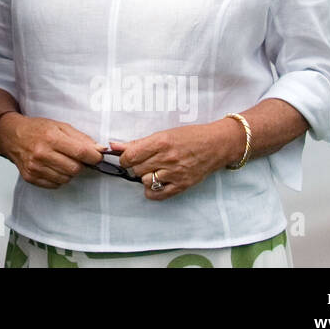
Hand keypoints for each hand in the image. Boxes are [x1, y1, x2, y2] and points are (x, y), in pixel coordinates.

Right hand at [0, 115, 105, 188]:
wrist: (12, 135)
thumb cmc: (37, 129)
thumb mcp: (60, 126)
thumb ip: (81, 138)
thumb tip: (100, 150)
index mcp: (51, 137)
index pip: (81, 152)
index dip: (94, 156)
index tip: (97, 156)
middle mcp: (42, 153)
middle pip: (75, 169)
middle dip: (80, 164)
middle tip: (75, 157)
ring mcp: (35, 167)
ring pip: (66, 178)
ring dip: (69, 171)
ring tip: (61, 160)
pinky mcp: (31, 177)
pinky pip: (55, 184)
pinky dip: (58, 177)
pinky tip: (52, 167)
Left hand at [112, 120, 239, 200]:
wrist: (216, 145)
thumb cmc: (189, 136)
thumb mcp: (163, 134)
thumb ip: (138, 142)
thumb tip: (113, 146)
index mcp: (161, 142)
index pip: (130, 156)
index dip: (125, 158)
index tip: (129, 157)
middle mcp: (167, 158)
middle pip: (136, 169)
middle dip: (136, 166)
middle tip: (144, 161)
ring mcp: (176, 173)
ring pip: (144, 181)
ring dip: (144, 176)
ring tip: (153, 170)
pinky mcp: (182, 185)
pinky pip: (158, 194)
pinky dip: (152, 190)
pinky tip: (155, 183)